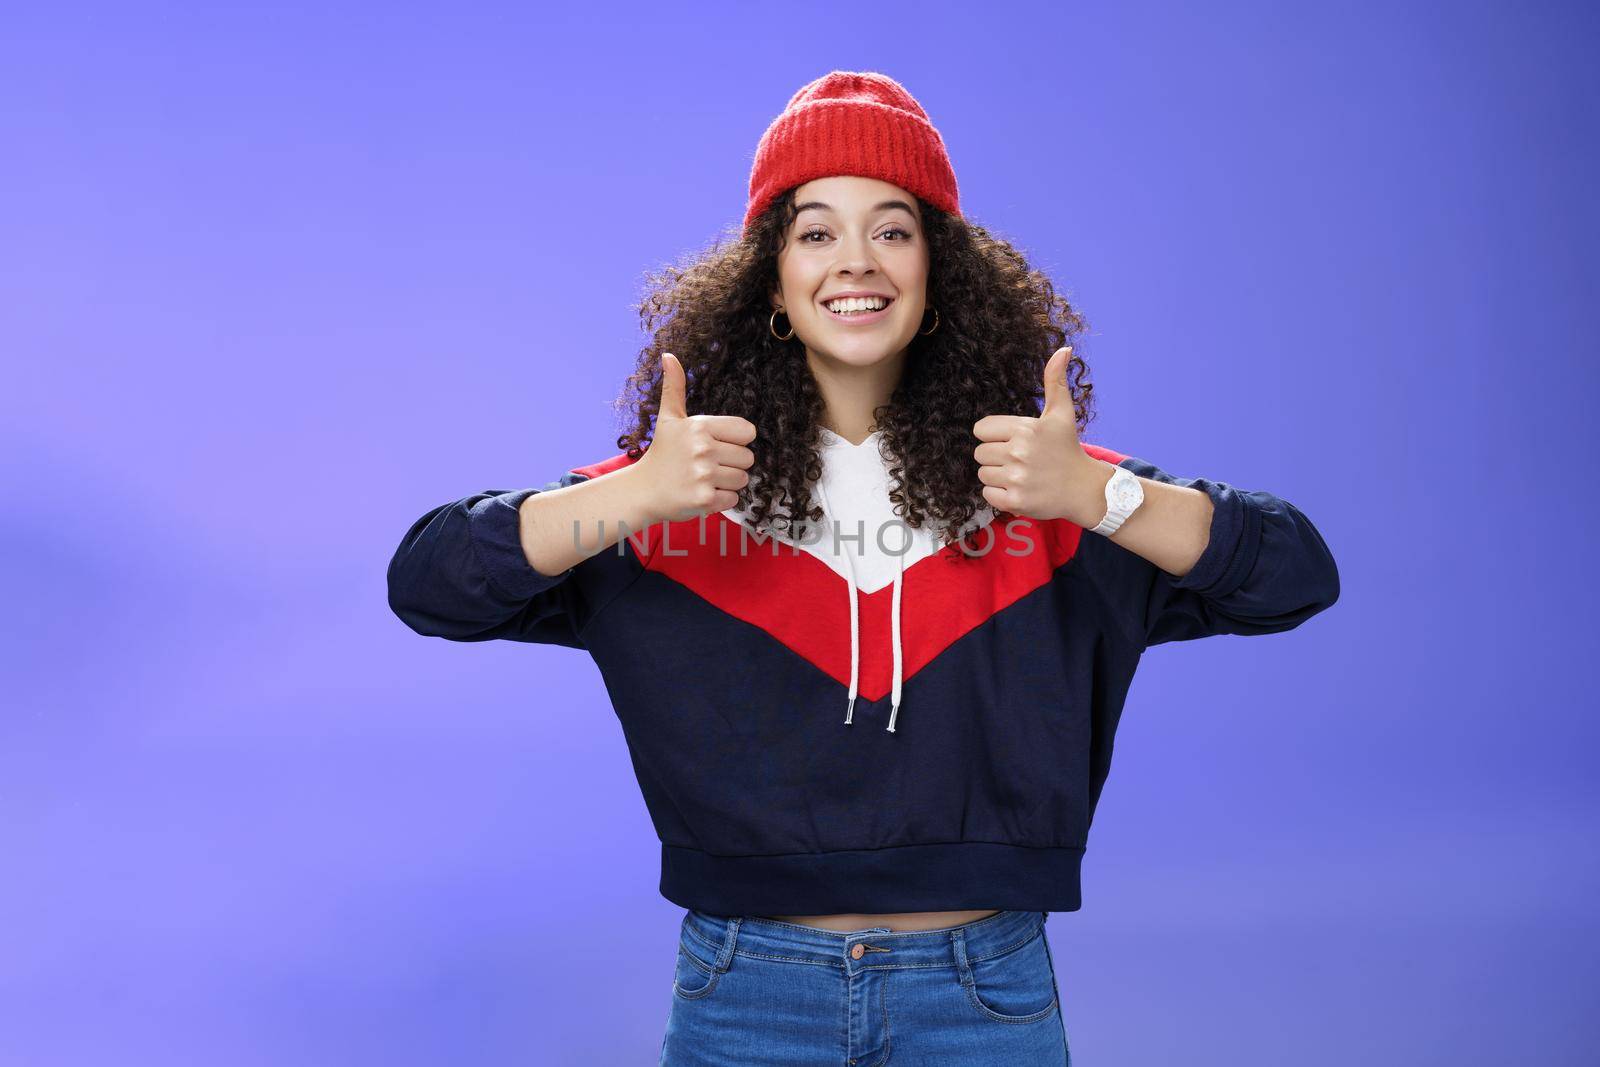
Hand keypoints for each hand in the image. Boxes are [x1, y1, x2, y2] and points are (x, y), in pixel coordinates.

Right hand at [634, 352, 757, 523]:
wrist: (642, 490)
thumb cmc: (661, 453)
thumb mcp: (668, 418)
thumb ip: (674, 387)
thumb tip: (669, 356)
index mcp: (700, 426)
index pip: (747, 432)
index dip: (735, 441)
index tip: (716, 445)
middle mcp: (703, 449)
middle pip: (748, 458)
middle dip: (732, 464)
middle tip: (707, 465)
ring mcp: (704, 475)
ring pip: (742, 479)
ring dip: (727, 483)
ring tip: (704, 479)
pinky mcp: (704, 499)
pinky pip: (733, 499)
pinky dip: (721, 500)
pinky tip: (701, 493)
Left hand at [972, 345, 1108, 524]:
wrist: (1085, 489)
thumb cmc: (1068, 449)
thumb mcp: (1062, 413)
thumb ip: (1055, 381)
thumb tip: (1063, 349)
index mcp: (1024, 428)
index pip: (981, 429)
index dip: (994, 435)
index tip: (1014, 441)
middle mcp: (1018, 452)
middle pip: (979, 452)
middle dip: (996, 456)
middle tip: (1020, 460)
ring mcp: (1017, 478)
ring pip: (983, 474)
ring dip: (997, 476)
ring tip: (1021, 474)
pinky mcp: (1015, 501)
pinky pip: (987, 494)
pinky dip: (999, 494)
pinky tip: (1020, 489)